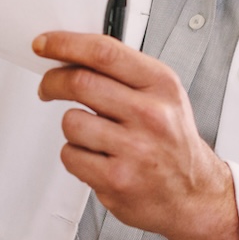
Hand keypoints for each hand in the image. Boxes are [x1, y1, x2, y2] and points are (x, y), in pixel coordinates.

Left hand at [34, 32, 238, 239]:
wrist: (194, 195)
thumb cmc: (173, 143)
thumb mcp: (163, 96)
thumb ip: (123, 72)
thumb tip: (72, 54)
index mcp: (162, 86)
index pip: (104, 52)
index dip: (65, 44)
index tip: (44, 44)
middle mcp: (151, 115)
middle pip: (80, 82)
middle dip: (52, 82)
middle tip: (48, 87)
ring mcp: (134, 149)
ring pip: (71, 120)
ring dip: (72, 126)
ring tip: (93, 135)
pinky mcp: (117, 180)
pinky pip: (70, 155)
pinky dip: (75, 155)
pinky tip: (97, 158)